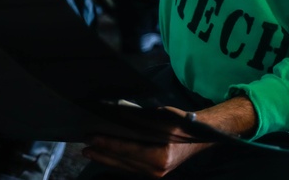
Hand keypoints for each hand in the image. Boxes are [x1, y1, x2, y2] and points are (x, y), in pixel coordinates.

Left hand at [82, 97, 257, 176]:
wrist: (204, 136)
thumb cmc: (185, 124)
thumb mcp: (166, 117)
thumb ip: (144, 119)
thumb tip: (121, 115)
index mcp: (161, 156)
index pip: (128, 150)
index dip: (109, 144)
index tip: (93, 138)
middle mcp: (158, 169)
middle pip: (124, 162)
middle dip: (103, 154)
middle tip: (85, 146)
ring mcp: (157, 173)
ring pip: (126, 167)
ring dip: (107, 159)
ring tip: (91, 151)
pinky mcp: (156, 172)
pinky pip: (132, 168)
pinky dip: (118, 161)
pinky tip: (107, 155)